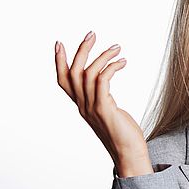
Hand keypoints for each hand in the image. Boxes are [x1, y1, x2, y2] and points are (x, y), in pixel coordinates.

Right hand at [54, 31, 151, 176]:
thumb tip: (104, 84)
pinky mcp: (105, 109)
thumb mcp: (109, 113)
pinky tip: (122, 62)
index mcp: (82, 106)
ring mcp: (92, 108)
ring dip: (102, 56)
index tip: (60, 43)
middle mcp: (83, 106)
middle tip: (92, 34)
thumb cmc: (124, 135)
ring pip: (88, 73)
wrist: (129, 154)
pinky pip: (102, 81)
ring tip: (117, 48)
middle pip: (73, 72)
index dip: (59, 62)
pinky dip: (111, 68)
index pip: (63, 81)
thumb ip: (102, 100)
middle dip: (81, 50)